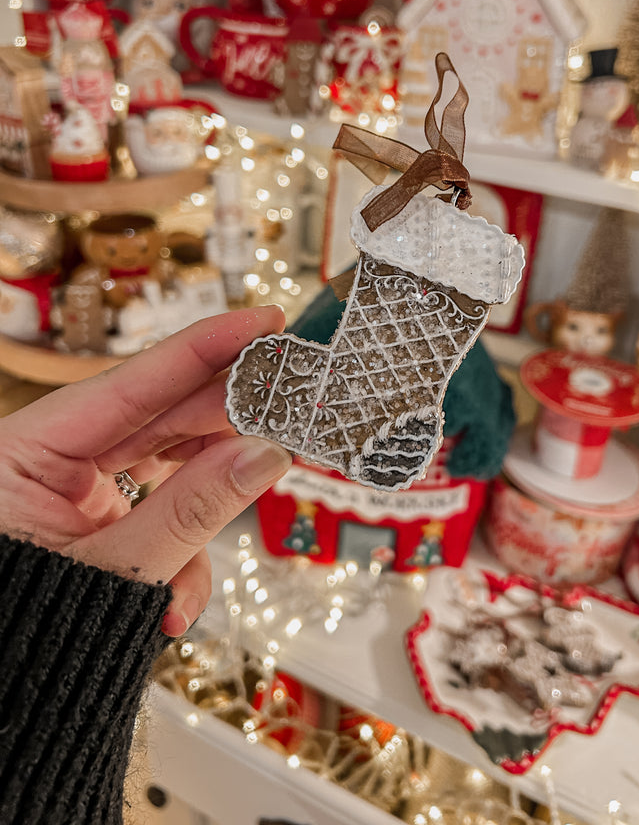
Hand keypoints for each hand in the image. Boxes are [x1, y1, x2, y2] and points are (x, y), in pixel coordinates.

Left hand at [0, 307, 291, 635]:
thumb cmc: (16, 637)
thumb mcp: (110, 573)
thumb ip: (191, 512)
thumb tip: (265, 454)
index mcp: (26, 451)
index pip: (130, 382)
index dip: (203, 346)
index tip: (262, 321)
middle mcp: (54, 461)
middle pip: (161, 420)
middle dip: (228, 424)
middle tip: (291, 404)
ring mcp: (78, 494)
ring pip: (169, 472)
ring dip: (210, 503)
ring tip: (245, 504)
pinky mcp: (100, 526)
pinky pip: (161, 519)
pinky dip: (182, 559)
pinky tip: (178, 600)